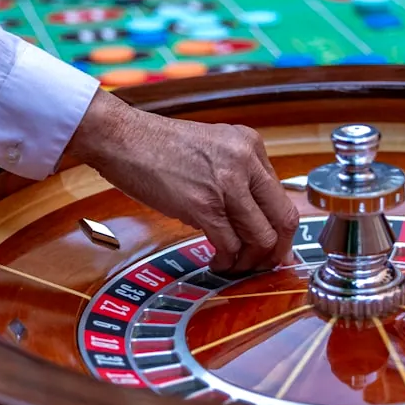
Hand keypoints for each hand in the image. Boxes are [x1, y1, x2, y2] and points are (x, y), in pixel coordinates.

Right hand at [62, 90, 298, 273]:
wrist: (122, 137)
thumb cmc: (158, 146)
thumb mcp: (213, 149)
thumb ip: (237, 177)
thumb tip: (253, 220)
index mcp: (251, 146)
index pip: (282, 197)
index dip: (282, 231)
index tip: (277, 248)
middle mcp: (246, 162)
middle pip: (282, 220)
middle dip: (276, 251)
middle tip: (264, 266)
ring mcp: (227, 183)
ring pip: (260, 237)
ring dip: (250, 261)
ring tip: (235, 266)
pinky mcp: (203, 204)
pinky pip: (230, 244)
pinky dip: (227, 261)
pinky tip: (217, 262)